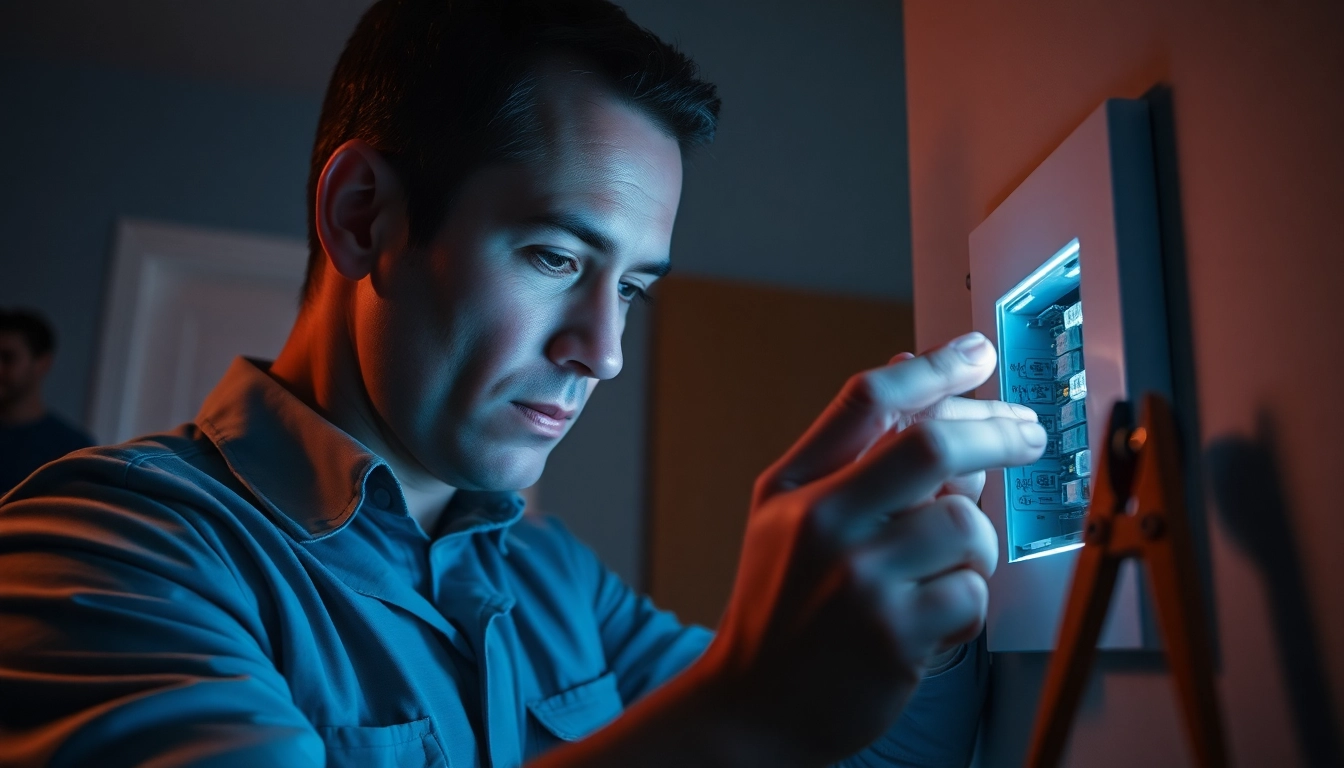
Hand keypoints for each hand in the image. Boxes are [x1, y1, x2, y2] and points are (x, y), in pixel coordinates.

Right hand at [699, 331, 1044, 764]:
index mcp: (795, 487)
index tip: (978, 351)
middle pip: (932, 446)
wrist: (751, 709)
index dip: (934, 367)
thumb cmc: (777, 608)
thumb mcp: (787, 518)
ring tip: (943, 567)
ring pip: (965, 525)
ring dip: (974, 543)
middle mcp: (821, 523)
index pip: (868, 400)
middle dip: (998, 430)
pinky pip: (970, 592)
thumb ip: (844, 449)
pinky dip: (964, 602)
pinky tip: (930, 617)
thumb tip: (907, 368)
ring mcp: (858, 580)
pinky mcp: (894, 635)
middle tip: (1029, 433)